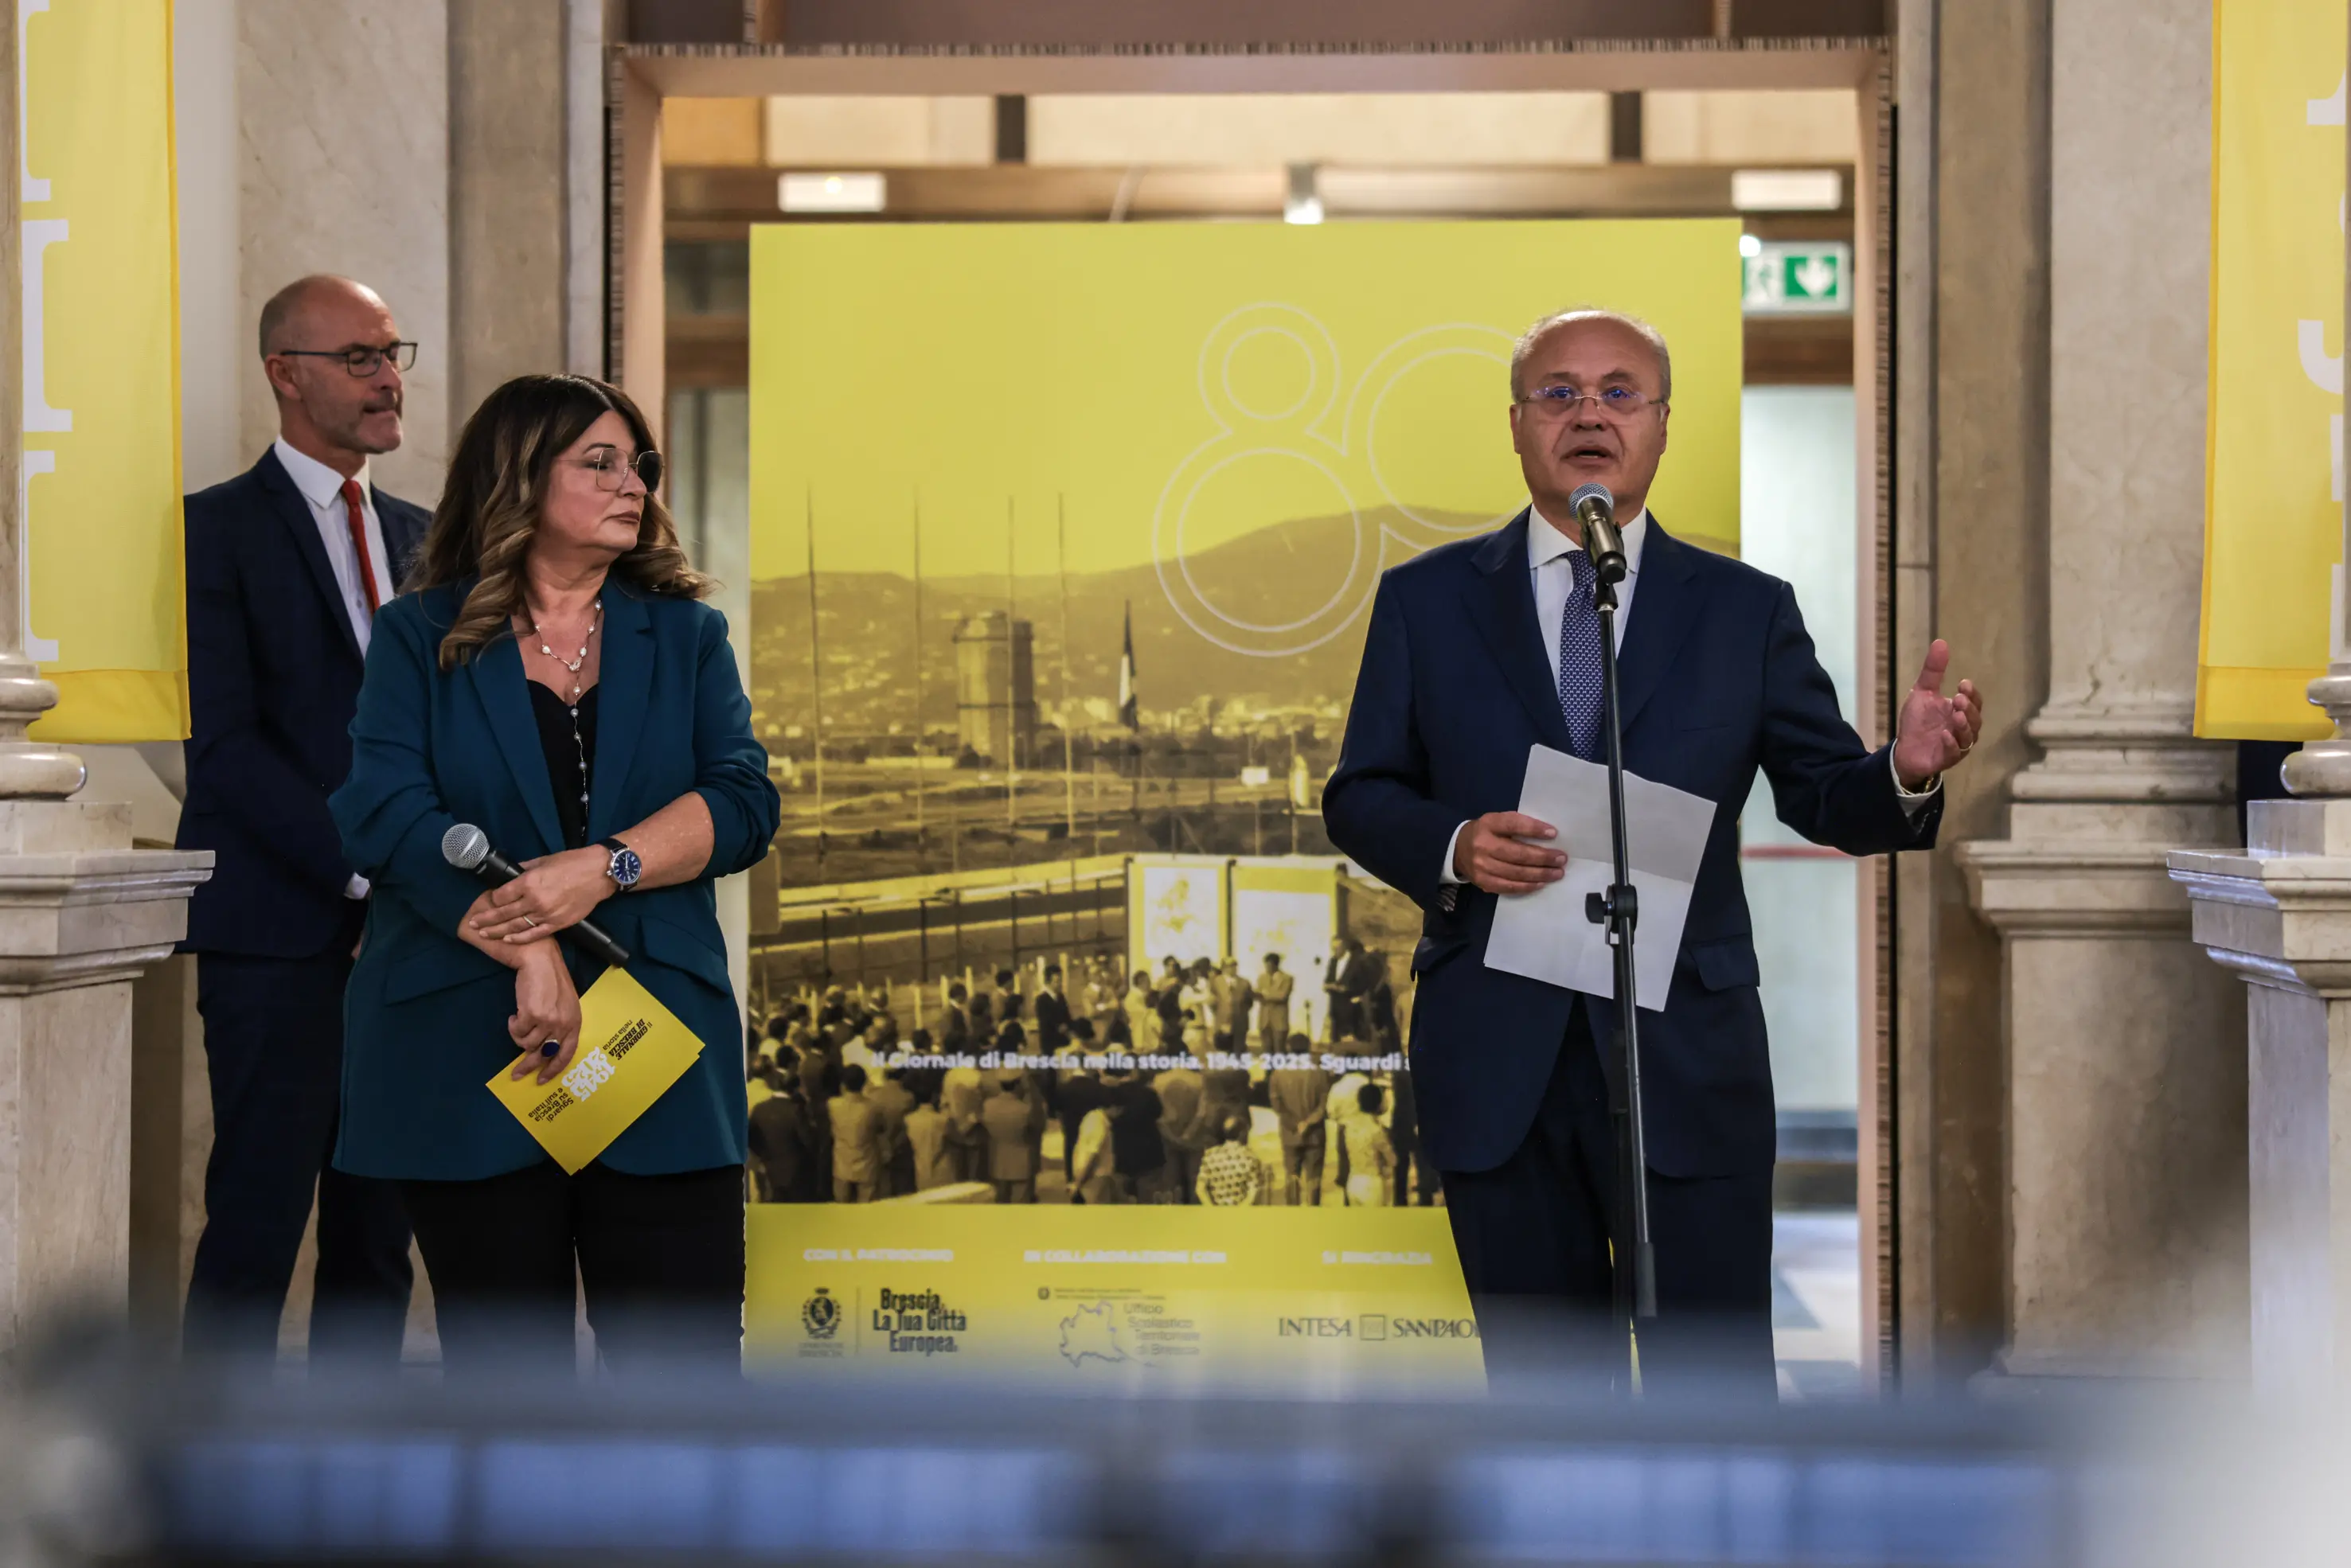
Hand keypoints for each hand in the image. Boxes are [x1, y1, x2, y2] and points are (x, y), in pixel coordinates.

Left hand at [468, 845, 614, 943]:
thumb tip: (511, 875)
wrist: (599, 873)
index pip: (501, 895)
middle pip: (503, 913)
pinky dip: (519, 938)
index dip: (492, 898)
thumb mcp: (544, 860)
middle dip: (486, 919)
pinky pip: (534, 934)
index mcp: (529, 882)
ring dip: (497, 931)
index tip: (489, 900)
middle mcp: (534, 900)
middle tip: (473, 923)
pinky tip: (507, 940)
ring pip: (515, 926)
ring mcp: (546, 914)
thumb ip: (525, 870)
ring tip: (484, 934)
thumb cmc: (572, 863)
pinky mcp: (557, 923)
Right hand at [507, 944, 581, 1082]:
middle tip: (516, 1075)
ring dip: (518, 1036)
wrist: (540, 961)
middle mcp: (563, 1025)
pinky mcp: (531, 1015)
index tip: (542, 1080)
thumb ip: (559, 1025)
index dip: (553, 1069)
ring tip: (518, 1022)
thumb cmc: (551, 981)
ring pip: (526, 1044)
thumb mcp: (564, 1005)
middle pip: (544, 1055)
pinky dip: (512, 1025)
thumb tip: (545, 1048)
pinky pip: (516, 1031)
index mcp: (575, 1023)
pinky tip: (515, 1014)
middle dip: (527, 1067)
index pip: (566, 1054)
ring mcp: (548, 1021)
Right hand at [1454, 811, 1566, 895]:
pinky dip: (1527, 886)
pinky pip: (1509, 887)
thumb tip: (1548, 836)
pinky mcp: (1483, 882)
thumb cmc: (1486, 833)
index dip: (1533, 829)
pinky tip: (1541, 883)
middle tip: (1561, 859)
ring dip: (1540, 874)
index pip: (1513, 825)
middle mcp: (1482, 845)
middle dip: (1543, 857)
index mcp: (1488, 824)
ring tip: (1557, 872)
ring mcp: (1481, 866)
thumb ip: (1517, 825)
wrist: (1458, 850)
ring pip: (1516, 873)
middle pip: (1517, 853)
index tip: (1553, 833)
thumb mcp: (1497, 821)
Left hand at [1893, 639, 1983, 789]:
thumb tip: (1941, 642)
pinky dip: (1951, 744)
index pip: (1974, 701)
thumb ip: (1933, 671)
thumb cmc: (1918, 721)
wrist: (1904, 749)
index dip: (1972, 693)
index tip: (1963, 683)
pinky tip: (1944, 735)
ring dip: (1964, 725)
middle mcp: (1964, 728)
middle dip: (1969, 708)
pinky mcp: (1946, 758)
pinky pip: (1954, 753)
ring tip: (1956, 715)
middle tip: (1959, 698)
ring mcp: (1957, 745)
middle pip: (1976, 718)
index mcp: (1960, 711)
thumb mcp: (1923, 693)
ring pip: (1969, 736)